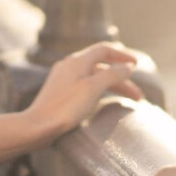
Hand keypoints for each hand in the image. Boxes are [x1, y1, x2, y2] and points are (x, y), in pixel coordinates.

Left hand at [25, 41, 144, 136]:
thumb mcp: (93, 88)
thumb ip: (112, 74)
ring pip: (93, 78)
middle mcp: (69, 65)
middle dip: (121, 78)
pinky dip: (99, 91)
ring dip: (111, 86)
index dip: (122, 55)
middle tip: (138, 95)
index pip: (104, 49)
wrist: (37, 125)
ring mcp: (63, 79)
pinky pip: (85, 86)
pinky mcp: (59, 92)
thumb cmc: (65, 106)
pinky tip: (103, 102)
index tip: (136, 65)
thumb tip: (128, 66)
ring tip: (127, 101)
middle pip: (101, 66)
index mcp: (77, 60)